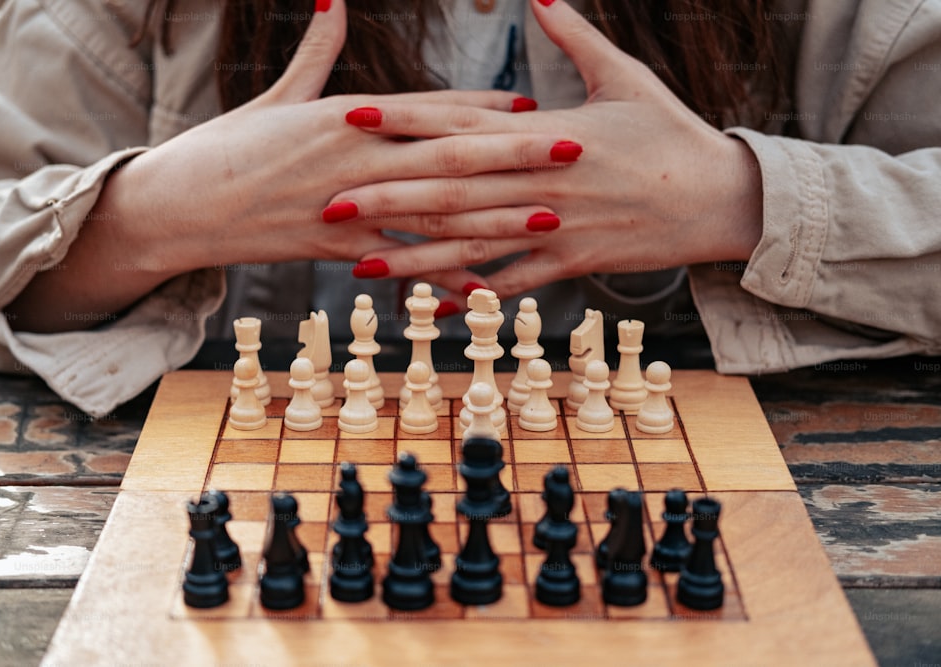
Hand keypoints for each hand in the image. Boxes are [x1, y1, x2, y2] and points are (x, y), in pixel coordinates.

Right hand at [8, 0, 542, 331]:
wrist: (175, 205)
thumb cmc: (225, 148)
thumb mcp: (277, 99)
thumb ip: (316, 53)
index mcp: (346, 115)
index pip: (427, 108)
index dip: (484, 107)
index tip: (532, 103)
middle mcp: (357, 156)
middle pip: (450, 155)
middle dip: (515, 153)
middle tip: (573, 148)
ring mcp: (349, 204)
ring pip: (436, 210)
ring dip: (496, 215)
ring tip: (548, 217)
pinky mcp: (335, 247)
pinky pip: (399, 264)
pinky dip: (441, 275)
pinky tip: (484, 287)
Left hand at [327, 0, 762, 298]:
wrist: (722, 199)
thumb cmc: (673, 133)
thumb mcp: (627, 76)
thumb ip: (575, 37)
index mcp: (548, 134)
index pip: (461, 126)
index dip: (404, 122)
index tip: (351, 118)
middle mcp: (542, 185)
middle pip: (451, 191)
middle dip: (386, 197)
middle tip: (328, 202)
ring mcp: (555, 229)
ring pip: (472, 245)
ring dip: (414, 255)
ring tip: (361, 263)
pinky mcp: (571, 263)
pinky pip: (514, 281)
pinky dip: (474, 293)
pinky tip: (432, 305)